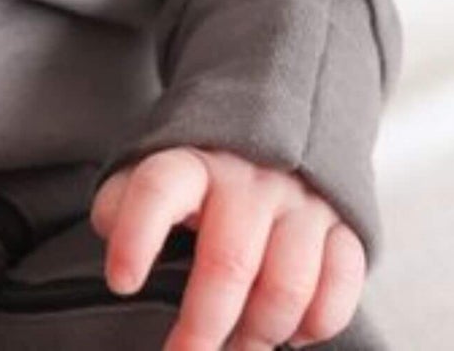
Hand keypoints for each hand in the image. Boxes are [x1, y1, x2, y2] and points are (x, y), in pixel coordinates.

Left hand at [89, 146, 366, 350]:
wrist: (277, 125)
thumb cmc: (203, 172)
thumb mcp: (154, 171)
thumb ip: (123, 200)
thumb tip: (111, 229)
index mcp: (193, 161)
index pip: (159, 190)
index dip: (138, 237)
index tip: (121, 283)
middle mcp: (248, 177)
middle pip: (228, 262)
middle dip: (203, 326)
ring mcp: (300, 200)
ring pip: (287, 286)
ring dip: (259, 334)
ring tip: (237, 348)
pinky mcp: (343, 223)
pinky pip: (340, 286)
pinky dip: (315, 324)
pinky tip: (290, 333)